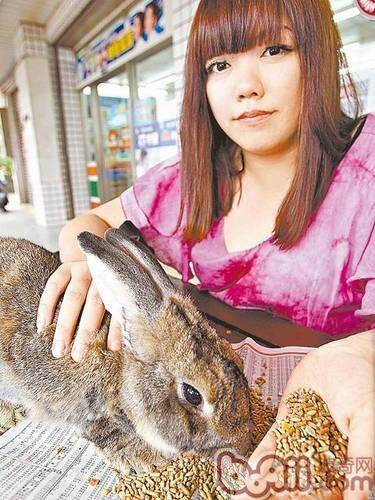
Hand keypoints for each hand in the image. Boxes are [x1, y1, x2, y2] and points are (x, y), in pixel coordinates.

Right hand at [37, 261, 121, 361]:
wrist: (96, 253)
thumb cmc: (108, 285)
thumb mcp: (117, 298)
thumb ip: (118, 321)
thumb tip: (116, 348)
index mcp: (119, 285)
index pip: (119, 309)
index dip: (117, 330)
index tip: (111, 349)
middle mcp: (102, 276)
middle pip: (95, 305)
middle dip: (86, 332)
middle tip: (77, 357)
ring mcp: (83, 270)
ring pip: (74, 298)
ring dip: (66, 325)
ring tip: (58, 348)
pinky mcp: (65, 268)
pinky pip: (53, 287)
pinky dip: (47, 307)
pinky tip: (42, 326)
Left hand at [234, 331, 374, 499]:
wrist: (343, 356)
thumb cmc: (364, 386)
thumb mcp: (366, 422)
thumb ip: (362, 458)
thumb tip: (359, 499)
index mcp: (345, 465)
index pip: (328, 493)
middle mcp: (322, 457)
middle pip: (301, 486)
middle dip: (281, 497)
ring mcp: (301, 440)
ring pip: (282, 469)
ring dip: (265, 485)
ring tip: (246, 499)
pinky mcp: (286, 423)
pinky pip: (273, 444)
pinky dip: (262, 459)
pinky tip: (250, 475)